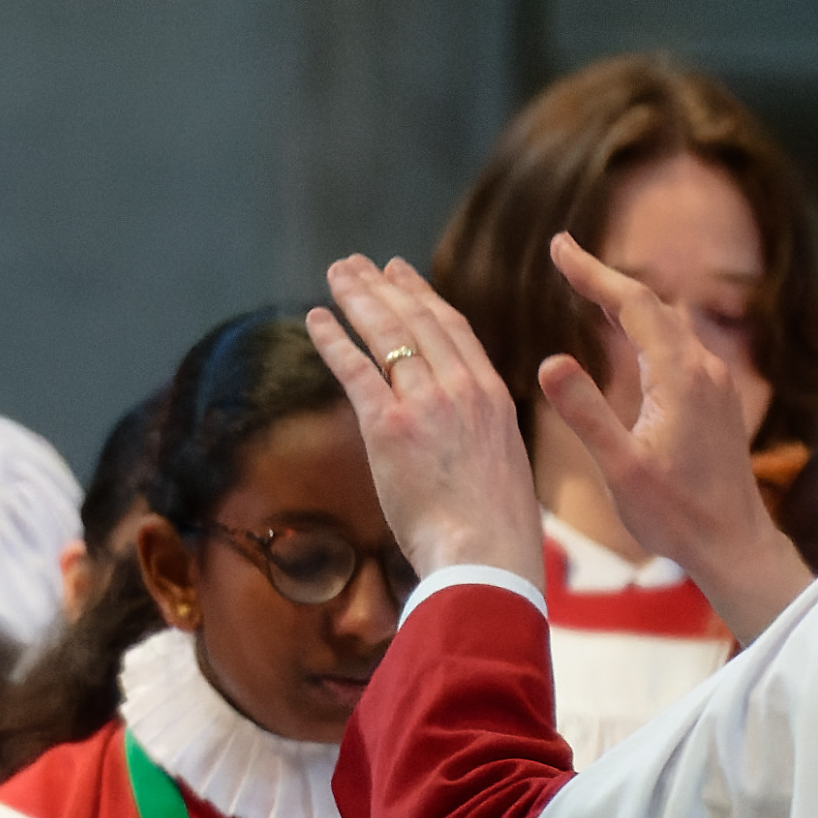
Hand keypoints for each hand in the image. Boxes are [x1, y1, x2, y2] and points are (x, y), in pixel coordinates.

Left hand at [308, 258, 549, 585]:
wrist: (487, 554)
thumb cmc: (495, 530)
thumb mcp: (501, 468)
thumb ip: (478, 440)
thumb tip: (460, 445)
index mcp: (492, 397)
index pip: (454, 328)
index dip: (423, 296)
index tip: (402, 274)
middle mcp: (462, 388)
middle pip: (417, 319)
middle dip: (384, 285)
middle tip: (358, 263)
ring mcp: (427, 402)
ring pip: (387, 333)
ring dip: (357, 298)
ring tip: (336, 274)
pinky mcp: (390, 425)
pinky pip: (356, 369)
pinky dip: (333, 339)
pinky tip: (315, 318)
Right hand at [531, 239, 811, 640]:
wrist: (733, 543)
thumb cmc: (675, 515)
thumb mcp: (620, 467)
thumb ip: (585, 412)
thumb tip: (548, 360)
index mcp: (679, 377)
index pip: (631, 304)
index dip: (592, 271)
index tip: (559, 245)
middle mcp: (704, 369)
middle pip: (651, 304)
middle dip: (605, 278)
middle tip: (563, 255)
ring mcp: (715, 383)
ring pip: (668, 323)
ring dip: (628, 302)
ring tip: (589, 287)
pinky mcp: (717, 400)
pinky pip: (679, 346)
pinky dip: (646, 328)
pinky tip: (629, 338)